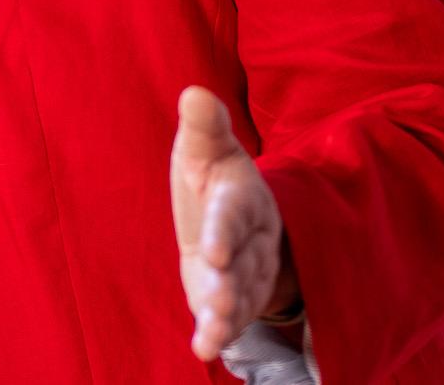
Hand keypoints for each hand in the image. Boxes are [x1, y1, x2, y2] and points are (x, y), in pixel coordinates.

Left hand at [169, 85, 297, 359]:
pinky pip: (226, 320)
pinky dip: (217, 335)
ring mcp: (243, 274)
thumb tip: (193, 93)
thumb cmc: (214, 176)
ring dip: (228, 314)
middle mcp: (250, 241)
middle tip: (222, 303)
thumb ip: (202, 125)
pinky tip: (205, 350)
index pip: (233, 215)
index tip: (214, 249)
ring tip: (215, 329)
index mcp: (241, 199)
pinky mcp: (228, 298)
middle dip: (232, 284)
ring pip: (239, 295)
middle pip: (242, 264)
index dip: (225, 231)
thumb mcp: (205, 147)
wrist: (240, 215)